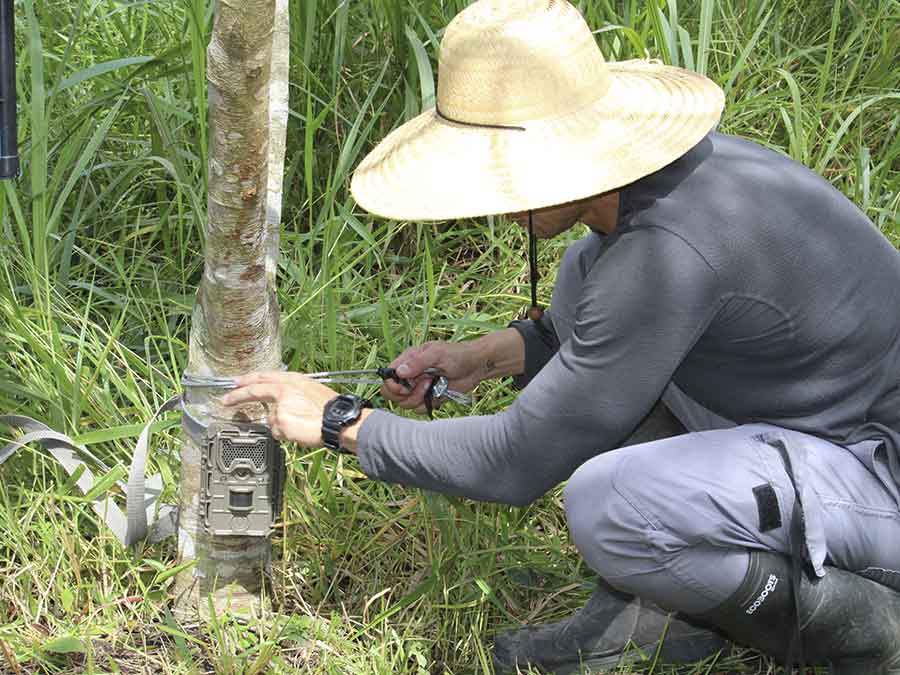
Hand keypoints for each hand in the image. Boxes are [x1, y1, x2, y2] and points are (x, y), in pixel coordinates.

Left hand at [221, 371, 336, 446]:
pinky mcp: (280, 421)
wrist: (338, 420)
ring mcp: (280, 405)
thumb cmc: (331, 409)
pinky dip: (287, 434)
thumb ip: (294, 392)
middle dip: (237, 395)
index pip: (264, 376)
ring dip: (281, 425)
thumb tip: (282, 402)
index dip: (248, 379)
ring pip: (272, 418)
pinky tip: (300, 432)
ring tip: (301, 426)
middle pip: (255, 390)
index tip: (236, 382)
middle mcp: (284, 389)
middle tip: (226, 400)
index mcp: (293, 380)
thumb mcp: (313, 390)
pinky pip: (278, 432)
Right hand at [382, 341, 479, 410]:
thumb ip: (417, 362)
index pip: (387, 377)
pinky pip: (418, 409)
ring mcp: (418, 388)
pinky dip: (427, 404)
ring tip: (432, 385)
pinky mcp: (427, 399)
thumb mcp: (437, 354)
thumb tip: (400, 372)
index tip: (407, 385)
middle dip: (404, 395)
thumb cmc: (457, 354)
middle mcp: (410, 376)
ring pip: (404, 404)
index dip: (393, 385)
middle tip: (422, 386)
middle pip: (391, 394)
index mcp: (407, 361)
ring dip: (418, 398)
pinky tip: (437, 393)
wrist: (476, 367)